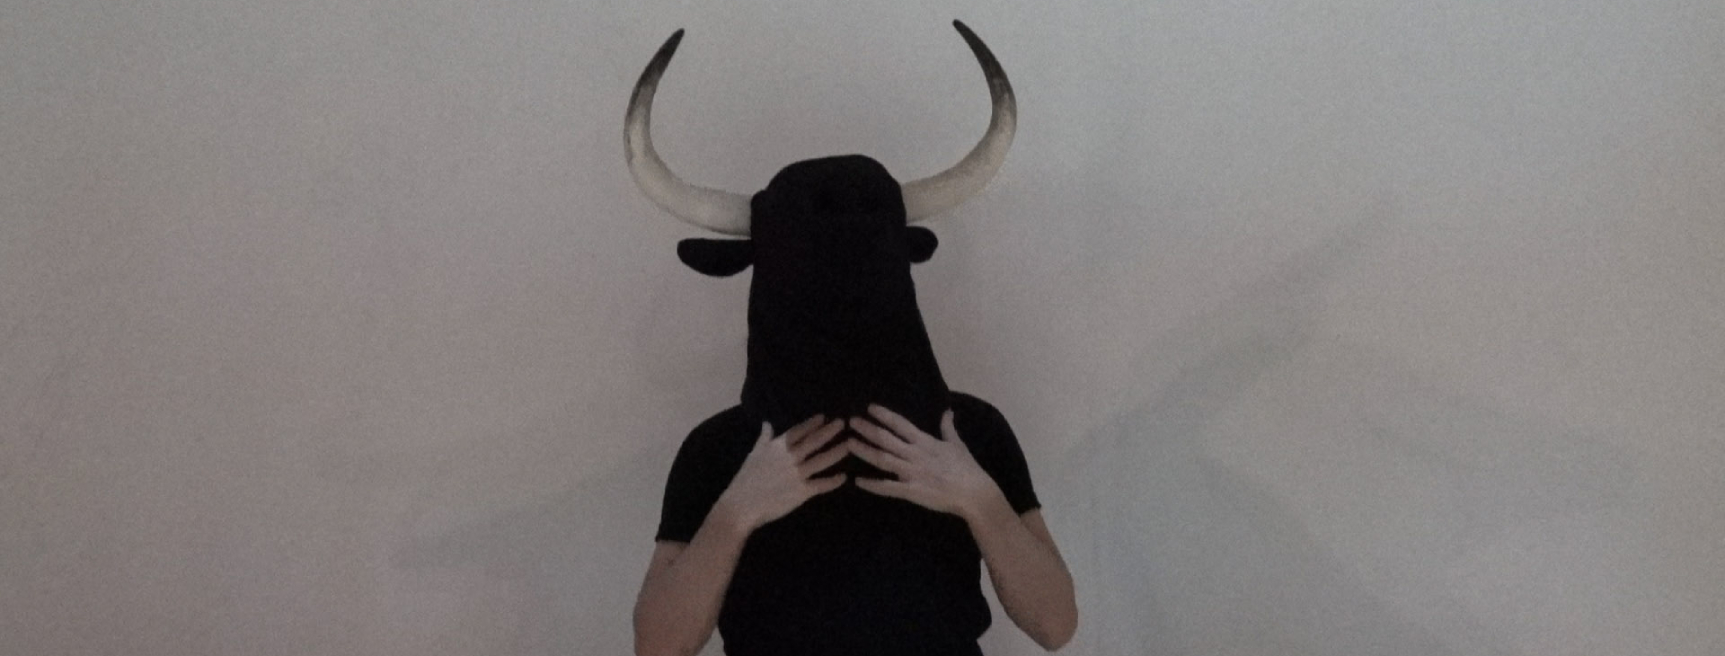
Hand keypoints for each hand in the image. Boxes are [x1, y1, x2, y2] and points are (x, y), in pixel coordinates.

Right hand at [714, 415, 849, 532]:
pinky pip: (821, 484)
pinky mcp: (801, 492)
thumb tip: (767, 423)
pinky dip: (833, 481)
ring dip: (837, 452)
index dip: (812, 423)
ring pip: (822, 460)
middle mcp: (790, 457)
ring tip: (849, 445)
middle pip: (814, 441)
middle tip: (843, 423)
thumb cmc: (746, 479)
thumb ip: (764, 438)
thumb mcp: (754, 454)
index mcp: (777, 447)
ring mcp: (797, 474)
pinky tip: (844, 477)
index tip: (824, 416)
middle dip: (830, 431)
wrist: (742, 505)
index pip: (798, 431)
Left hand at [845, 404, 1004, 518]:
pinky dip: (872, 484)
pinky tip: (857, 481)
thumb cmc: (966, 468)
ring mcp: (912, 473)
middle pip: (886, 439)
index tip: (869, 408)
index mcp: (925, 442)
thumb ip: (947, 428)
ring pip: (883, 459)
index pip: (901, 424)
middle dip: (867, 429)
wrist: (974, 493)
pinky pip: (888, 487)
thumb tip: (947, 411)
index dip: (884, 415)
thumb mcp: (957, 444)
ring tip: (848, 443)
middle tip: (850, 422)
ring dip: (864, 450)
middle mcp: (915, 454)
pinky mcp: (911, 491)